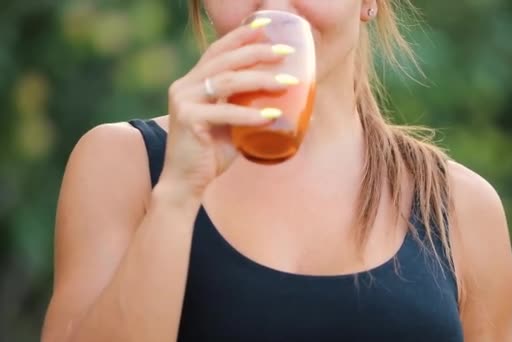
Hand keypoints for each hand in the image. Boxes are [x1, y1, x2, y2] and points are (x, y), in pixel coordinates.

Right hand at [159, 22, 295, 202]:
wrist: (186, 183)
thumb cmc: (211, 155)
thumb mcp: (233, 127)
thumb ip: (250, 112)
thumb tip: (293, 111)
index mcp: (193, 83)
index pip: (217, 51)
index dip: (240, 37)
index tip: (265, 26)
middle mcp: (185, 86)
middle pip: (225, 59)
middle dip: (257, 52)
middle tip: (285, 52)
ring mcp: (184, 100)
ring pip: (227, 81)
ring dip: (261, 80)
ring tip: (287, 84)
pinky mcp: (188, 119)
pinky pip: (225, 111)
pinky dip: (250, 114)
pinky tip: (271, 116)